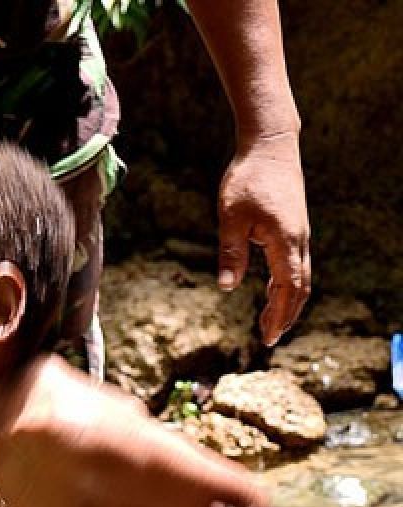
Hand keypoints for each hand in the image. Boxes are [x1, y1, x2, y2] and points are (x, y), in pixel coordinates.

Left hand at [216, 131, 310, 345]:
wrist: (270, 146)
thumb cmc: (248, 179)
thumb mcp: (230, 218)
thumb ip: (230, 253)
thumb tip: (227, 287)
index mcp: (286, 241)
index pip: (287, 289)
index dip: (278, 315)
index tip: (267, 337)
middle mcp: (299, 240)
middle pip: (300, 288)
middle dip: (286, 315)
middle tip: (270, 338)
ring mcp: (300, 234)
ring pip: (301, 277)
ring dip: (289, 302)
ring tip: (273, 322)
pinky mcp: (295, 227)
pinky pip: (296, 264)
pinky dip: (288, 284)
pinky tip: (275, 292)